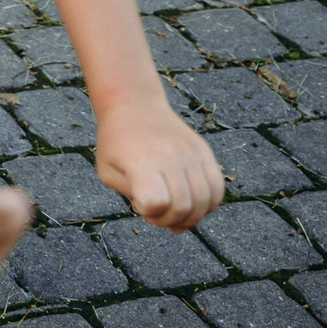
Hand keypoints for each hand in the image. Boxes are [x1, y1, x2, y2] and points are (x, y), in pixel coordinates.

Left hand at [94, 97, 223, 231]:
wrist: (135, 106)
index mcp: (141, 162)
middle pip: (183, 206)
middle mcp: (170, 157)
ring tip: (175, 216)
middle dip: (169, 221)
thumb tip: (161, 215)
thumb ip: (131, 196)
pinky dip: (210, 205)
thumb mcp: (108, 171)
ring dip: (191, 218)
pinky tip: (193, 206)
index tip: (138, 205)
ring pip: (205, 200)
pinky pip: (218, 187)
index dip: (149, 212)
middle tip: (156, 216)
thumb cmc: (116, 142)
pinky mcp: (205, 152)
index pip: (156, 202)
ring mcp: (191, 154)